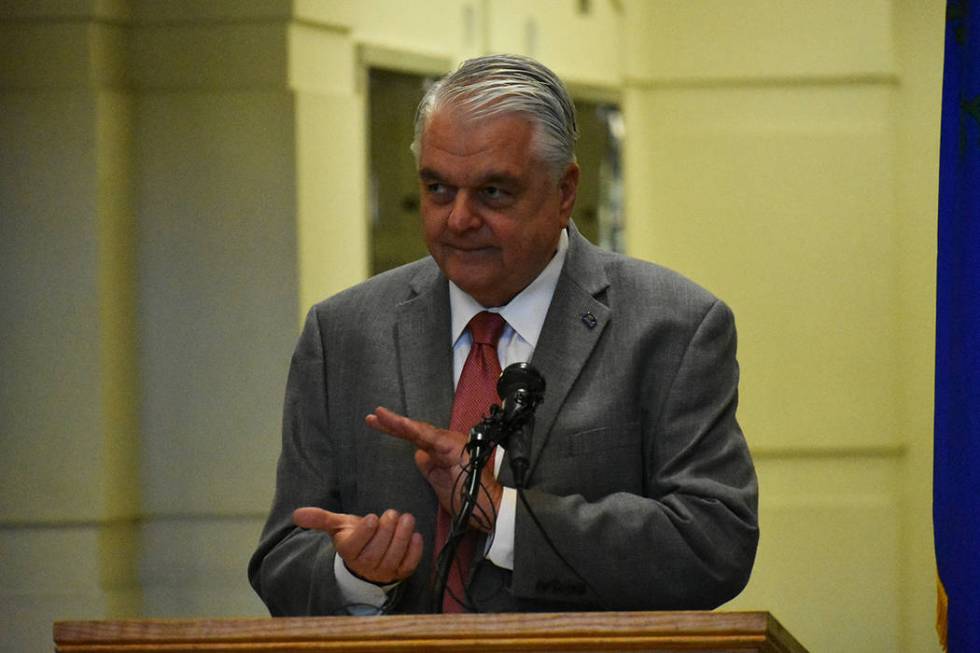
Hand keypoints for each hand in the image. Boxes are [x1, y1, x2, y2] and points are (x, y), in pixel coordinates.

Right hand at [293, 507, 422, 584]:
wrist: (368, 555)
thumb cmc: (354, 536)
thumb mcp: (338, 525)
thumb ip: (320, 519)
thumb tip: (296, 514)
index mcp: (348, 553)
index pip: (354, 547)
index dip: (365, 532)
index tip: (373, 517)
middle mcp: (365, 566)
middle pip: (376, 553)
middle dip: (387, 532)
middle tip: (392, 514)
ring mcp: (384, 572)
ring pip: (393, 558)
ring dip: (402, 538)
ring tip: (407, 519)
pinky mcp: (401, 573)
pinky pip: (409, 566)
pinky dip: (414, 552)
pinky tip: (416, 536)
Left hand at [365, 406, 502, 531]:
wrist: (490, 508)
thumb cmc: (469, 499)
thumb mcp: (440, 483)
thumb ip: (429, 467)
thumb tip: (418, 454)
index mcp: (443, 450)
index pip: (416, 438)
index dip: (397, 430)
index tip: (377, 423)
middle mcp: (447, 443)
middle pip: (415, 431)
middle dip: (392, 424)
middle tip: (372, 416)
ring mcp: (451, 443)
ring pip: (420, 430)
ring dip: (399, 424)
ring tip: (380, 416)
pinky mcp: (454, 448)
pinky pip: (431, 438)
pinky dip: (415, 430)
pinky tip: (401, 424)